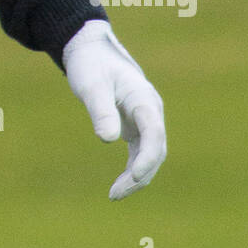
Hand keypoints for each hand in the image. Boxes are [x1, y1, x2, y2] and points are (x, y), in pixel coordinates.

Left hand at [62, 19, 166, 199]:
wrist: (92, 52)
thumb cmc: (91, 65)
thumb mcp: (91, 85)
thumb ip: (100, 109)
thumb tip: (108, 139)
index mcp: (143, 98)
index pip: (153, 132)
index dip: (147, 157)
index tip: (133, 176)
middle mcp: (150, 111)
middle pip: (156, 149)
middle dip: (140, 174)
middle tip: (115, 194)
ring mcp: (145, 120)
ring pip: (151, 155)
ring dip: (137, 176)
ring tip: (114, 195)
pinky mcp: (136, 126)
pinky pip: (141, 153)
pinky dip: (133, 169)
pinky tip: (119, 185)